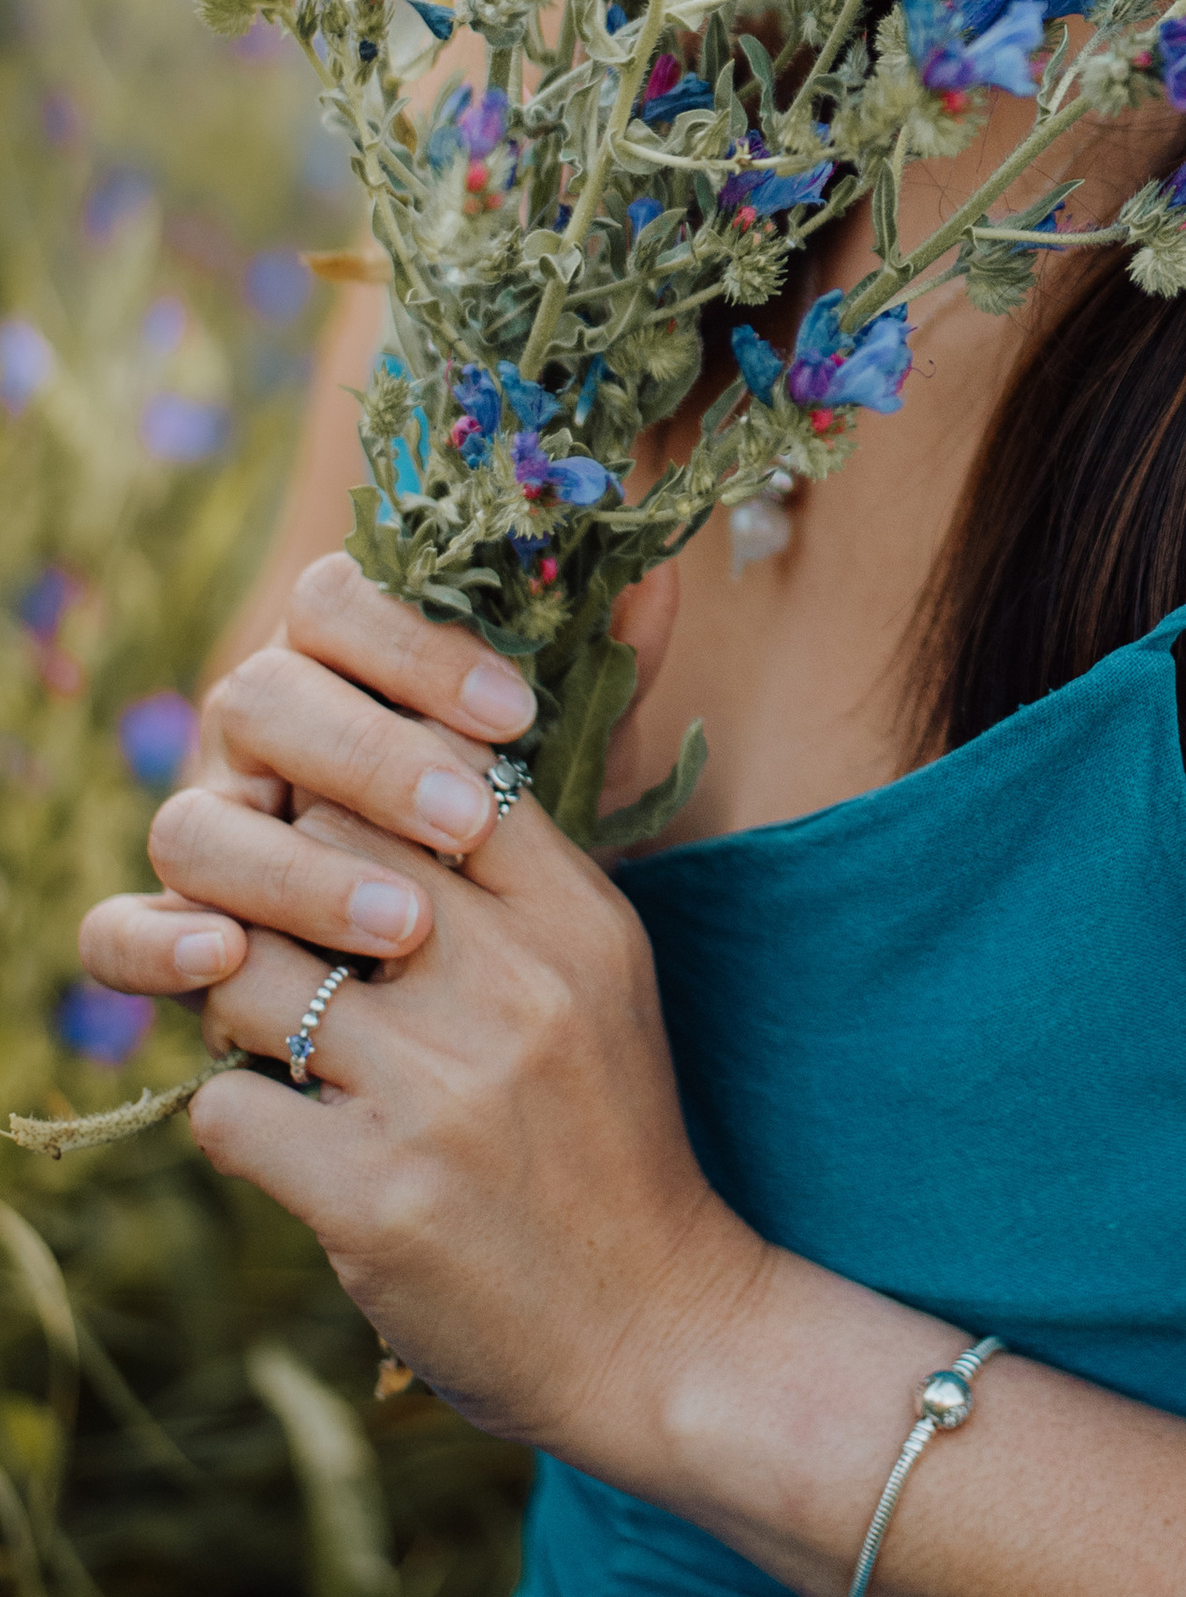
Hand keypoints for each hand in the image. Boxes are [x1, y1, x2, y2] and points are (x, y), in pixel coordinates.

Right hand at [77, 550, 680, 1001]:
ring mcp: (205, 835)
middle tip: (471, 823)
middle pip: (261, 697)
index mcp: (337, 669)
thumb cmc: (513, 862)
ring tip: (406, 923)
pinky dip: (155, 943)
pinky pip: (114, 932)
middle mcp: (256, 737)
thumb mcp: (574, 777)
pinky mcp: (165, 939)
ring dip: (294, 870)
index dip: (415, 645)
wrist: (468, 1019)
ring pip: (193, 823)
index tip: (516, 711)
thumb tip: (660, 577)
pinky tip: (226, 961)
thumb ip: (606, 680)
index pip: (335, 600)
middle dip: (369, 757)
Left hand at [185, 779, 763, 1462]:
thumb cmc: (611, 1142)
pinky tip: (281, 1141)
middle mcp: (515, 986)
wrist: (656, 1331)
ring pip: (246, 972)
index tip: (338, 840)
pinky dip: (233, 1122)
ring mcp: (441, 1091)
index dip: (360, 790)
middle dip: (276, 890)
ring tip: (267, 1044)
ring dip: (232, 1008)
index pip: (433, 771)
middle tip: (278, 945)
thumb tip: (377, 791)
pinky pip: (224, 1109)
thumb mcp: (602, 983)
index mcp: (578, 920)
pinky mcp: (374, 1196)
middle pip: (322, 849)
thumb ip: (514, 885)